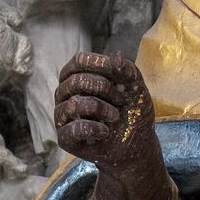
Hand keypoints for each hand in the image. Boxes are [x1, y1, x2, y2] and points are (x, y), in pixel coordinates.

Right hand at [55, 51, 157, 175]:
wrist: (136, 144)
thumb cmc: (132, 112)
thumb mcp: (137, 89)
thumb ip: (128, 71)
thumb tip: (117, 55)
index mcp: (80, 75)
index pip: (79, 61)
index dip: (101, 66)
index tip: (120, 79)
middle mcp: (66, 93)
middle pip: (76, 81)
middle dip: (105, 89)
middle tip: (121, 100)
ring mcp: (63, 115)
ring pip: (73, 105)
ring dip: (102, 110)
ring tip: (114, 117)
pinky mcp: (64, 138)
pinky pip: (72, 129)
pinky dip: (94, 129)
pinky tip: (105, 132)